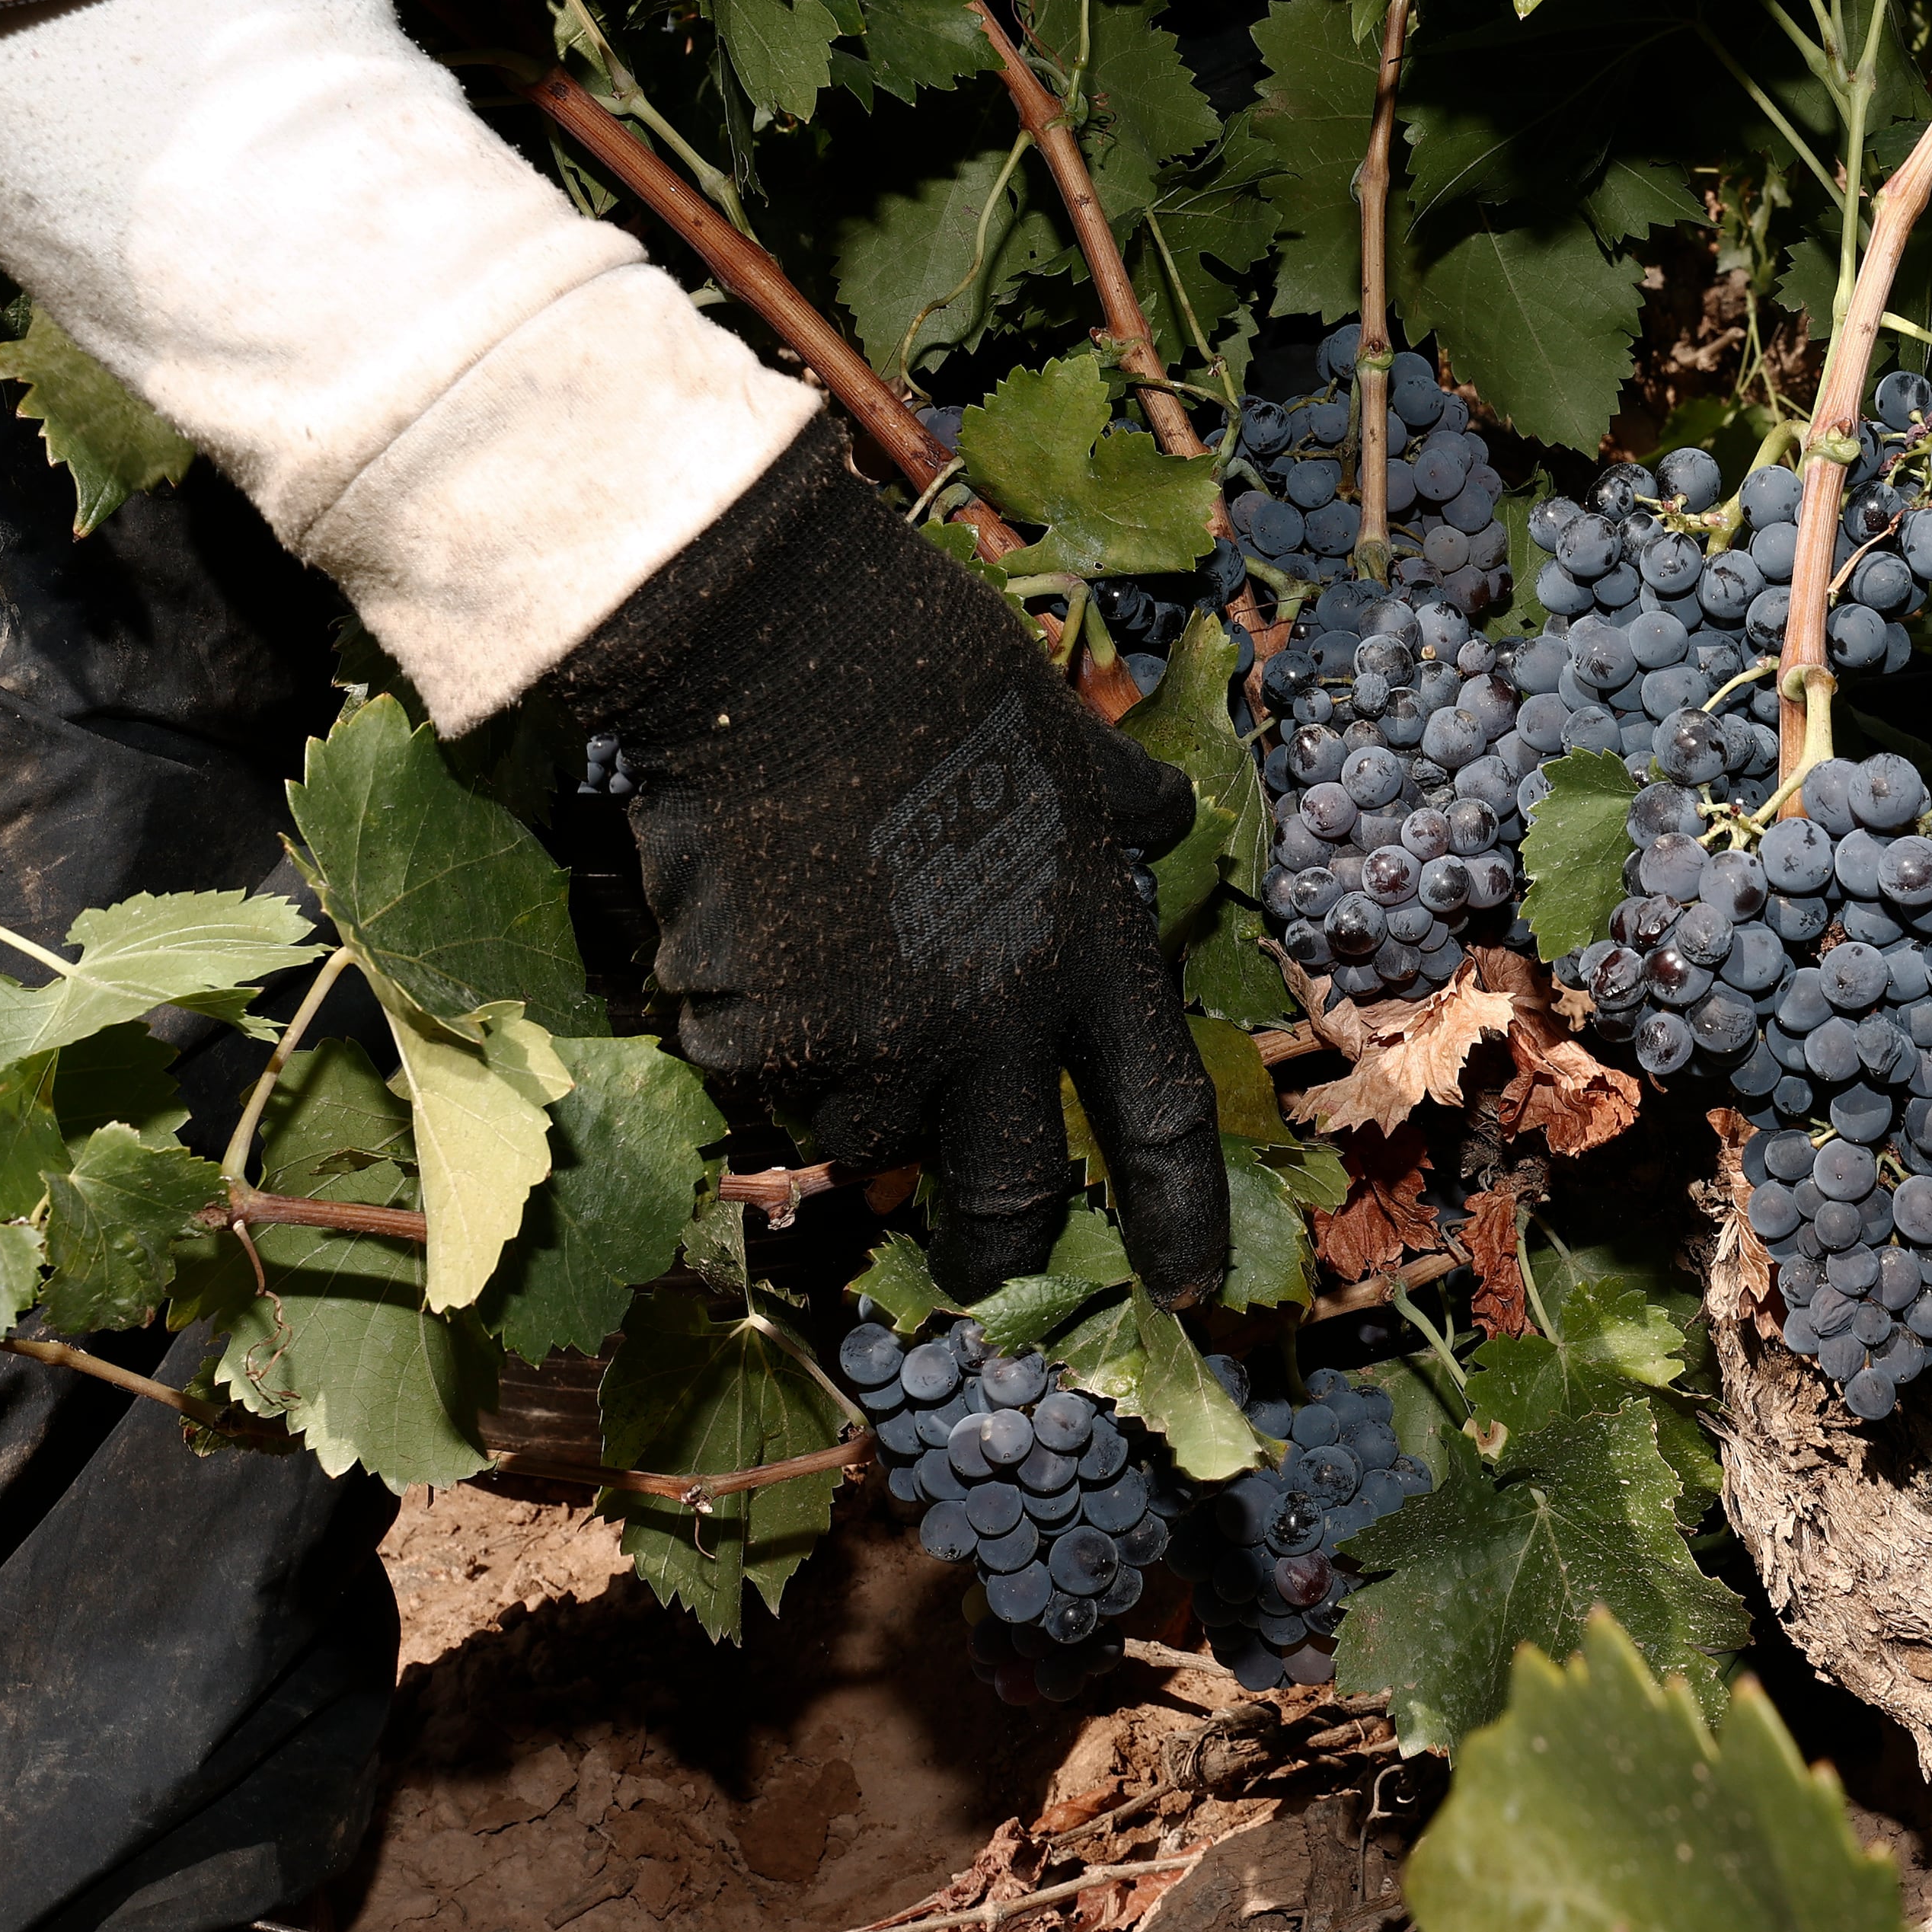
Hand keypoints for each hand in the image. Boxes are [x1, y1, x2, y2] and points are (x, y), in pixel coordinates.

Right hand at [550, 435, 1228, 1303]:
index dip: (1180, 1216)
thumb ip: (1121, 804)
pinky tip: (747, 927)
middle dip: (994, 1251)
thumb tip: (1169, 818)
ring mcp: (869, 1043)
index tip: (1185, 1285)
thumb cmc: (943, 673)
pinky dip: (753, 1026)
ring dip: (851, 1098)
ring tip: (829, 997)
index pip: (1159, 1122)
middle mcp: (993, 1028)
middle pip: (1005, 1195)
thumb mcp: (1071, 739)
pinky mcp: (756, 1036)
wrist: (783, 647)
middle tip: (980, 1268)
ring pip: (860, 1134)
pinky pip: (756, 1071)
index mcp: (1090, 958)